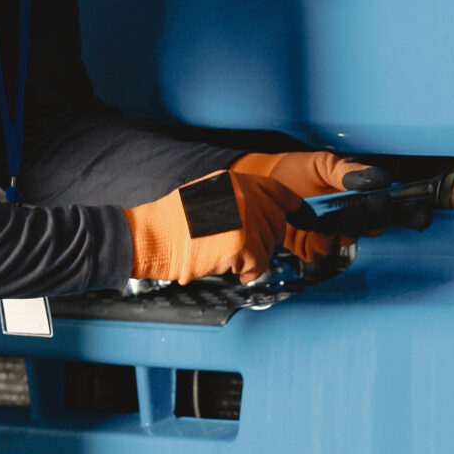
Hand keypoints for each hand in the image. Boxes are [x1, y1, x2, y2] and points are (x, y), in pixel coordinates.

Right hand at [125, 170, 298, 284]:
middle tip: (250, 253)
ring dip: (254, 259)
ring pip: (269, 245)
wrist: (151, 236)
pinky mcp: (243, 243)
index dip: (292, 207)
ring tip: (231, 261)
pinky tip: (232, 270)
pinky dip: (248, 272)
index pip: (277, 191)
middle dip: (267, 241)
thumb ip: (233, 202)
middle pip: (277, 222)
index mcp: (233, 180)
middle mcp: (243, 194)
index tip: (301, 217)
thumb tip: (259, 217)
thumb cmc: (169, 223)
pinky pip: (259, 264)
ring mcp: (245, 217)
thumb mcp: (205, 197)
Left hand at [231, 151, 393, 262]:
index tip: (377, 198)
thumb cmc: (298, 170)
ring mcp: (329, 236)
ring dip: (337, 228)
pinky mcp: (308, 248)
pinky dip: (317, 237)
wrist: (267, 178)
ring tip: (327, 213)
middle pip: (367, 230)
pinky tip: (311, 222)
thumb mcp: (325, 164)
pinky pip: (319, 250)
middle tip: (354, 208)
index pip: (379, 214)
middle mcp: (346, 222)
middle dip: (361, 219)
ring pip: (344, 241)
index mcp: (356, 202)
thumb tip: (379, 179)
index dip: (381, 209)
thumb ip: (349, 172)